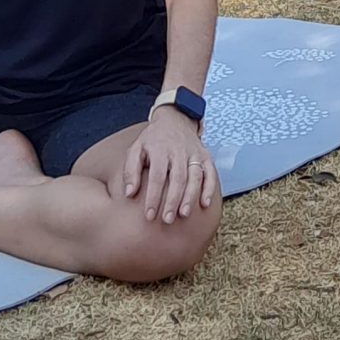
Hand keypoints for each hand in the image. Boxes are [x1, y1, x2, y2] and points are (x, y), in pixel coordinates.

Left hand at [121, 107, 218, 224]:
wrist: (174, 119)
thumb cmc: (152, 140)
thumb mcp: (136, 149)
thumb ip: (131, 170)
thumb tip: (129, 193)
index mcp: (160, 149)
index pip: (157, 176)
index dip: (154, 197)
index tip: (149, 215)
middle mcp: (178, 151)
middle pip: (177, 178)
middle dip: (173, 200)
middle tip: (167, 220)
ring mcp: (194, 153)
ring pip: (195, 176)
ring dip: (190, 196)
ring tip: (183, 214)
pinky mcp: (205, 155)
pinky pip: (210, 172)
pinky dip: (209, 188)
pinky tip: (204, 204)